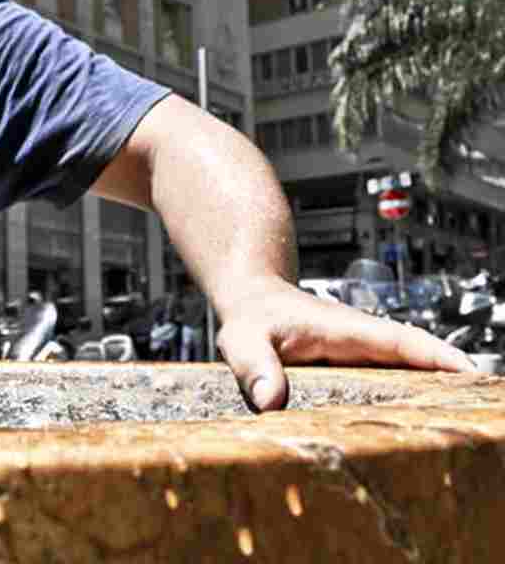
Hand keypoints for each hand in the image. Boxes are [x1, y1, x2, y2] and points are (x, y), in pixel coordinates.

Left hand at [215, 275, 476, 411]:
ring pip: (409, 371)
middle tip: (480, 412)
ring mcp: (362, 354)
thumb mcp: (243, 340)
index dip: (438, 359)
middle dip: (452, 382)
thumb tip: (270, 400)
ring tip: (463, 424)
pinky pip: (392, 380)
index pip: (402, 342)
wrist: (251, 299)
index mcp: (346, 331)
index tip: (471, 375)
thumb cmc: (250, 316)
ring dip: (435, 392)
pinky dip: (411, 397)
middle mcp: (362, 340)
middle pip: (420, 360)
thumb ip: (254, 368)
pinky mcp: (356, 367)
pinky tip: (421, 425)